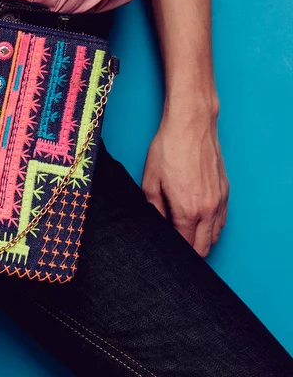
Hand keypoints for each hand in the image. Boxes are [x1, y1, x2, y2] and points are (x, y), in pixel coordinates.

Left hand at [141, 107, 228, 256]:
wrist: (191, 126)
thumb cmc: (168, 149)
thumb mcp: (150, 180)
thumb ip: (154, 208)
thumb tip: (157, 224)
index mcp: (187, 210)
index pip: (186, 245)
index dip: (174, 248)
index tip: (165, 244)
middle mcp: (208, 210)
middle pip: (204, 247)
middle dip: (190, 250)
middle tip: (174, 241)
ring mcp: (220, 201)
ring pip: (215, 236)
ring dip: (202, 239)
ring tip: (185, 229)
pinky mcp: (226, 191)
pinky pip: (222, 220)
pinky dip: (212, 226)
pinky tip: (198, 218)